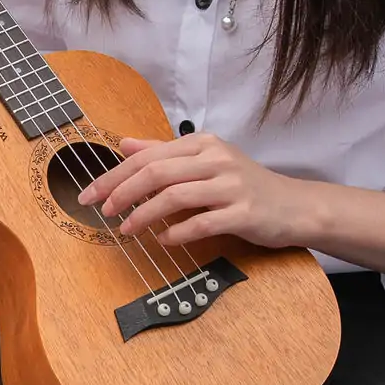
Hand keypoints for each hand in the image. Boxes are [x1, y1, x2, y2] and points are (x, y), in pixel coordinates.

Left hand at [79, 136, 384, 287]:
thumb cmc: (244, 187)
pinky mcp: (243, 212)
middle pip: (156, 172)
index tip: (89, 194)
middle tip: (101, 211)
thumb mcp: (205, 162)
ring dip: (144, 214)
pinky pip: (201, 222)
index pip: (148, 156)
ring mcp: (231, 185)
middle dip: (122, 192)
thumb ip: (164, 153)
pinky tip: (163, 240)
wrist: (294, 207)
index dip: (114, 176)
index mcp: (202, 144)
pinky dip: (177, 232)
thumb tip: (124, 144)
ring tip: (126, 229)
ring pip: (175, 196)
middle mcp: (216, 159)